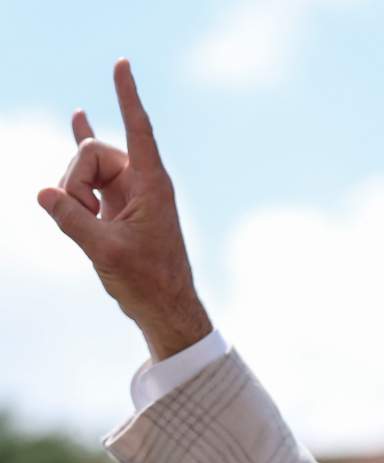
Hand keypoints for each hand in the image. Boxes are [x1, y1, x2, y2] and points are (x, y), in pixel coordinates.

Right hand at [38, 58, 211, 361]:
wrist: (164, 305)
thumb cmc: (146, 280)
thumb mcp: (105, 252)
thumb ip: (73, 220)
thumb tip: (44, 193)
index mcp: (151, 184)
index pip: (137, 129)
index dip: (126, 96)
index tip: (122, 62)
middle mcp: (142, 180)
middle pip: (91, 152)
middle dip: (74, 178)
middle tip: (83, 215)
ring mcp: (129, 189)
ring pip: (84, 169)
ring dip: (72, 193)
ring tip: (88, 224)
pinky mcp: (118, 201)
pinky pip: (91, 171)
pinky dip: (80, 154)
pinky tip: (79, 116)